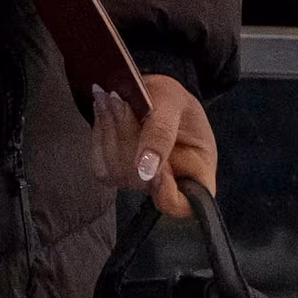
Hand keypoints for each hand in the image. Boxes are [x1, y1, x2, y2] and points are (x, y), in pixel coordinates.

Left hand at [87, 71, 220, 218]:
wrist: (147, 92)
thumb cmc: (171, 99)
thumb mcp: (173, 103)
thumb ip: (162, 133)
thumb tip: (146, 169)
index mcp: (197, 172)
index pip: (185, 206)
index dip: (169, 197)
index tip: (157, 171)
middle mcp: (168, 184)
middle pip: (142, 182)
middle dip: (129, 137)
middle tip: (121, 101)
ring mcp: (139, 182)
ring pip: (118, 172)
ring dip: (111, 130)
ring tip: (111, 97)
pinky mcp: (115, 174)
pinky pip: (101, 164)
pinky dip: (100, 133)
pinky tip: (104, 108)